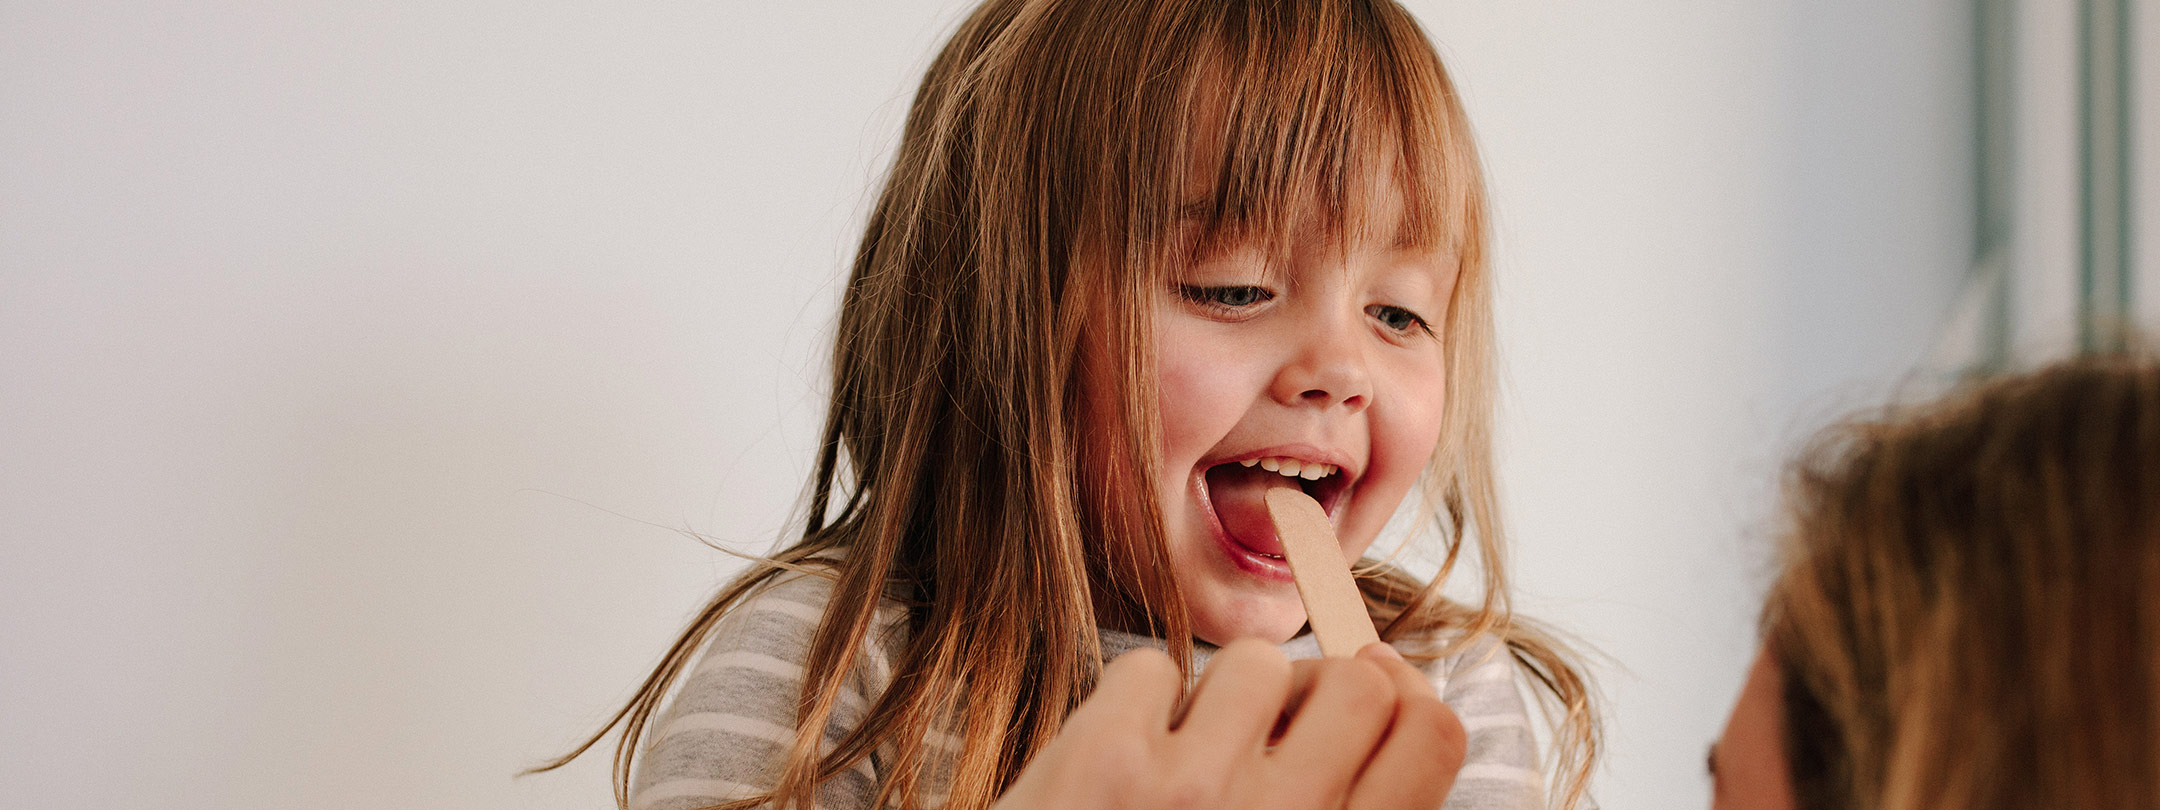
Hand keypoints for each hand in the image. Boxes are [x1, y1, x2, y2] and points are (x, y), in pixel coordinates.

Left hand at [991, 639, 1467, 809]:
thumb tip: (1385, 696)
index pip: (1430, 735)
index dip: (1406, 705)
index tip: (1375, 699)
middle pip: (1357, 682)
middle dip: (1320, 695)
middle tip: (1277, 731)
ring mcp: (1190, 788)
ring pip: (1254, 662)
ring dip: (1225, 700)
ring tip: (1186, 758)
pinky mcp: (1100, 757)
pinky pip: (1150, 669)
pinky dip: (1135, 709)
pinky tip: (1120, 766)